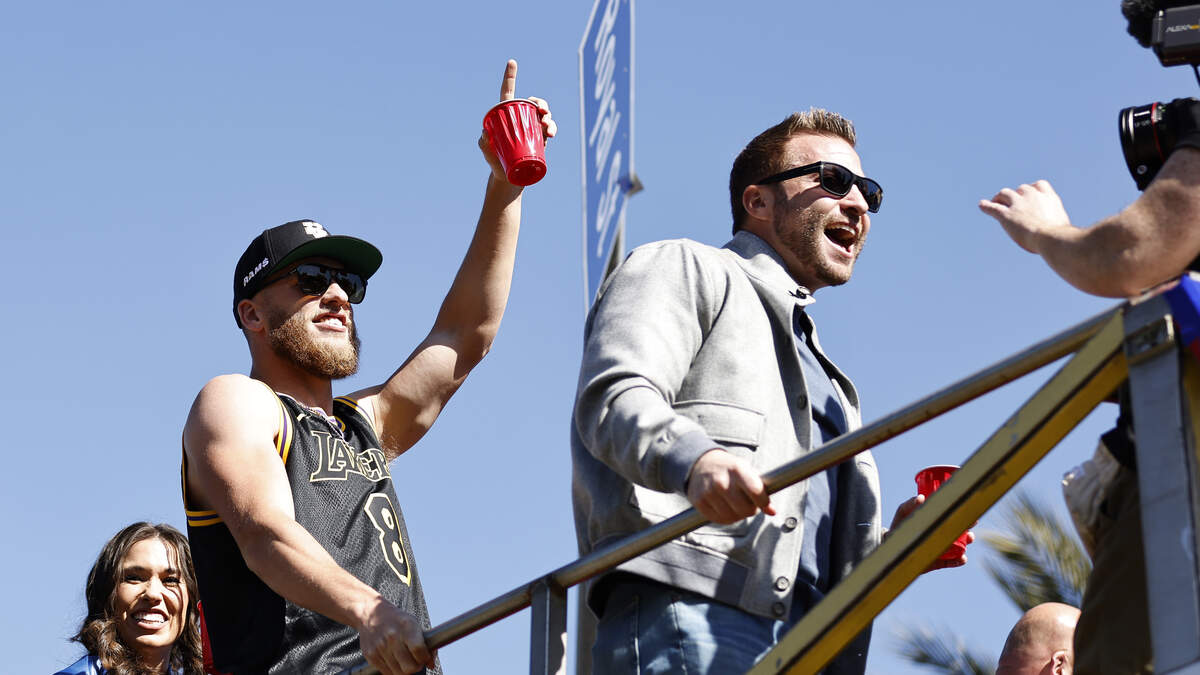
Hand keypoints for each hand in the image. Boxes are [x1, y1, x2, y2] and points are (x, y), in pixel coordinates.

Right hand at [358, 599, 434, 674]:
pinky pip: (387, 673)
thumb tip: (431, 664)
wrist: (370, 612)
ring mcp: (380, 647)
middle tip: (416, 662)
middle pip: (410, 667)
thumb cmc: (395, 619)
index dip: (425, 658)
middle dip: (416, 667)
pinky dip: (393, 670)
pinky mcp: (371, 655)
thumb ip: (425, 642)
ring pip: (399, 673)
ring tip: (405, 660)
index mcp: (407, 626)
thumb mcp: (413, 623)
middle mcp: (393, 636)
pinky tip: (395, 660)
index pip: (419, 650)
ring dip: (404, 669)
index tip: (425, 657)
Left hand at [478, 59, 556, 183]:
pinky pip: (549, 129)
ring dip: (549, 117)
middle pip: (533, 103)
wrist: (508, 178)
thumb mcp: (486, 150)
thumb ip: (483, 142)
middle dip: (541, 103)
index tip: (512, 62)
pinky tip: (551, 133)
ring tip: (547, 126)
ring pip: (544, 115)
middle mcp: (520, 118)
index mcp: (506, 113)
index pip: (508, 91)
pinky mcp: (540, 139)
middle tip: (542, 111)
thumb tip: (485, 133)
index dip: (510, 76)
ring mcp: (531, 128)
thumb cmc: (494, 162)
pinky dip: (552, 128)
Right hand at [686, 449, 775, 523]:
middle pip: (745, 509)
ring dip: (738, 515)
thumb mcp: (747, 471)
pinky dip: (725, 517)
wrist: (701, 464)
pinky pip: (719, 520)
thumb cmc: (729, 468)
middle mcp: (721, 480)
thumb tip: (772, 512)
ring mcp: (709, 492)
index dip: (763, 501)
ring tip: (736, 505)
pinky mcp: (699, 502)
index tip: (764, 502)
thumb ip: (761, 489)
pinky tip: (726, 508)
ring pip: (732, 517)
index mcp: (737, 469)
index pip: (755, 491)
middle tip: (748, 504)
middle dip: (751, 510)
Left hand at [888, 494, 974, 571]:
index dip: (963, 512)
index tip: (970, 508)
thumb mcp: (903, 512)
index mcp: (936, 521)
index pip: (953, 516)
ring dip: (967, 543)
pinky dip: (958, 561)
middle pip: (960, 532)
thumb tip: (922, 497)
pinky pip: (950, 562)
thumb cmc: (899, 525)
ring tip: (968, 539)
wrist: (891, 545)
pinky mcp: (936, 562)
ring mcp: (940, 548)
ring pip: (959, 547)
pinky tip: (962, 558)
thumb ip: (910, 504)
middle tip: (972, 523)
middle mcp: (941, 535)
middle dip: (969, 528)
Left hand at [978, 179, 1071, 253]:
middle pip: (1021, 189)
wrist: (1050, 238)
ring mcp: (1018, 203)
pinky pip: (993, 207)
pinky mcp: (1006, 214)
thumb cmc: (1060, 237)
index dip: (1033, 189)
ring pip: (1005, 194)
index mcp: (1048, 197)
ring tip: (996, 201)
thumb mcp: (1062, 226)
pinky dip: (986, 206)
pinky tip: (982, 205)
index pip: (1040, 185)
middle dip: (1017, 194)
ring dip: (1000, 197)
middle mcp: (1033, 196)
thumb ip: (1055, 223)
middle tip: (1012, 202)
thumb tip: (1057, 233)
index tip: (1030, 194)